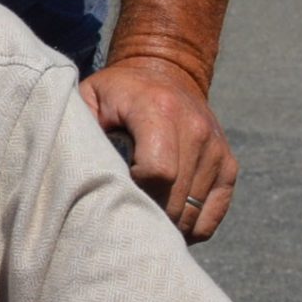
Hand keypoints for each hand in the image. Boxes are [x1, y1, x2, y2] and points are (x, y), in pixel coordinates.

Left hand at [80, 55, 238, 241]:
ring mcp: (216, 149)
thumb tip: (73, 173)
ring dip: (163, 226)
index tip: (113, 192)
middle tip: (119, 216)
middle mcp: (195, 128)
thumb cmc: (115, 95)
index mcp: (159, 110)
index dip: (133, 193)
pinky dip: (189, 229)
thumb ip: (80, 133)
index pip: (158, 172)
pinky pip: (211, 216)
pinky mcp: (228, 166)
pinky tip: (164, 223)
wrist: (165, 73)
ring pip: (192, 213)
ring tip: (137, 219)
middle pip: (174, 199)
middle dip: (145, 216)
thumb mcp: (88, 99)